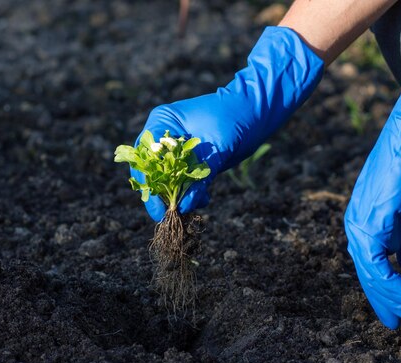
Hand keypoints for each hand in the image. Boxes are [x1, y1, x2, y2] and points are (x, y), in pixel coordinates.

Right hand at [131, 26, 323, 220]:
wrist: (256, 110)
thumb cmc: (234, 118)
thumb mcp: (216, 149)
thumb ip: (200, 178)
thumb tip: (184, 206)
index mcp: (163, 122)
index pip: (144, 156)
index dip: (148, 184)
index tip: (158, 207)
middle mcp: (165, 134)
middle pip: (151, 170)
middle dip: (161, 193)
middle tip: (170, 215)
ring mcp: (176, 147)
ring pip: (167, 178)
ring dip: (177, 195)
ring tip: (192, 207)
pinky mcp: (190, 158)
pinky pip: (183, 180)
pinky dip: (190, 192)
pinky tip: (203, 199)